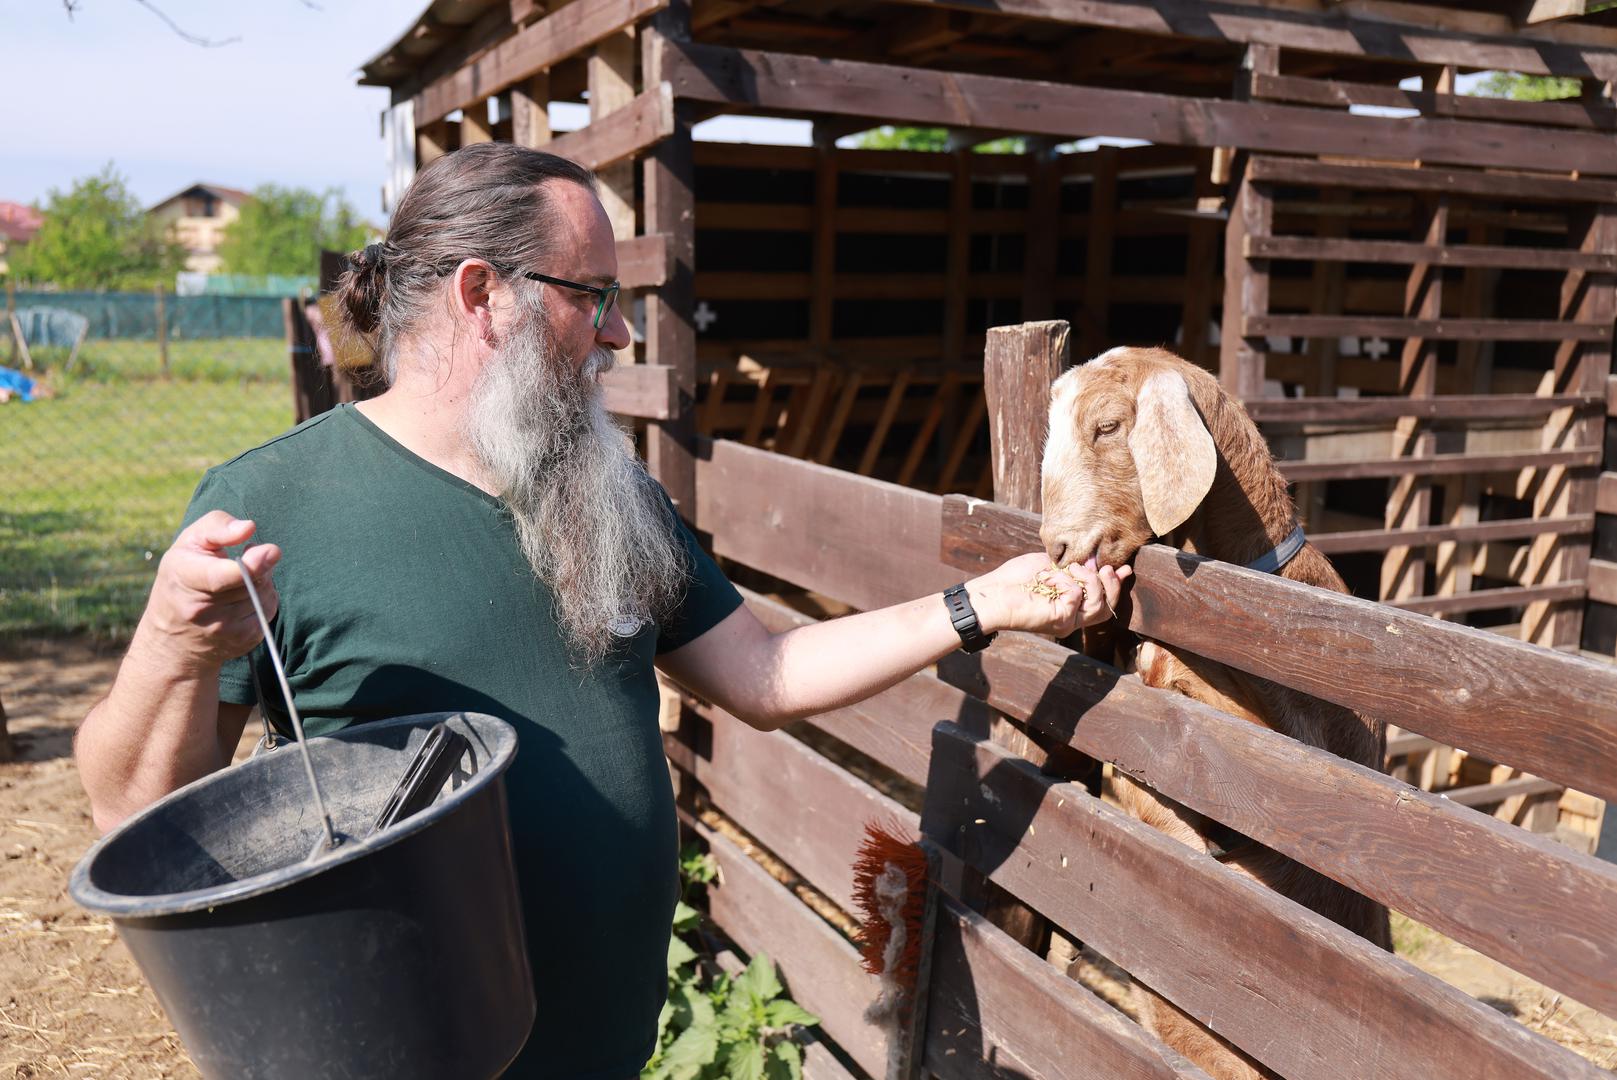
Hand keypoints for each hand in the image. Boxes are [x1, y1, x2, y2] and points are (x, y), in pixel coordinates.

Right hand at [139, 512, 280, 672]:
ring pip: (265, 593)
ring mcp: (224, 629)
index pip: (220, 576)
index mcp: (186, 577)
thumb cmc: (183, 575)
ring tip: (237, 580)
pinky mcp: (243, 640)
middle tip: (244, 556)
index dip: (250, 566)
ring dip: (261, 581)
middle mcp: (203, 609)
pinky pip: (269, 610)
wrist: (172, 636)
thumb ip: (217, 526)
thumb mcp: (189, 542)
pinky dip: (263, 599)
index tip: (272, 551)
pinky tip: (242, 598)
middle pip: (254, 580)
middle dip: (258, 563)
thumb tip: (249, 528)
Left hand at [967, 551, 1132, 638]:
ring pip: (1100, 605)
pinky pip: (1076, 595)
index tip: (1125, 568)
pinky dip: (1063, 580)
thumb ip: (1074, 565)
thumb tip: (1095, 561)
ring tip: (1073, 568)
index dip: (1116, 585)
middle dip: (1112, 585)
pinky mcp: (1060, 620)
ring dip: (1089, 580)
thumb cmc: (1015, 580)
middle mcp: (1072, 617)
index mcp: (1071, 605)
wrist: (992, 594)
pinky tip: (1047, 577)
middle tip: (1105, 568)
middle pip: (1108, 607)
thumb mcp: (1050, 566)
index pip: (1103, 600)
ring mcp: (1067, 621)